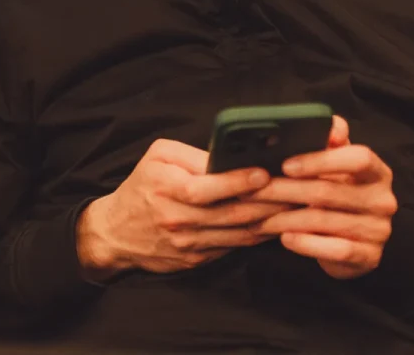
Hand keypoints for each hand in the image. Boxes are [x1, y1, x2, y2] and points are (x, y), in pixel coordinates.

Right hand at [76, 139, 291, 279]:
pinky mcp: (197, 260)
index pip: (206, 187)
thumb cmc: (142, 186)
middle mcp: (178, 218)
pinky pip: (233, 247)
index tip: (263, 173)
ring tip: (295, 207)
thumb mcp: (157, 156)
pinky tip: (275, 224)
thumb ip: (191, 154)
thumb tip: (227, 158)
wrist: (117, 232)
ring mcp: (189, 243)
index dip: (237, 181)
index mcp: (166, 188)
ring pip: (238, 233)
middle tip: (296, 190)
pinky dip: (256, 236)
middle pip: (230, 212)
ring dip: (269, 222)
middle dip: (266, 202)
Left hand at [249, 121, 396, 279]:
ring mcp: (379, 230)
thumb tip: (330, 124)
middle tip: (253, 191)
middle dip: (284, 190)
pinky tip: (285, 238)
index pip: (358, 158)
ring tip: (257, 217)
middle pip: (329, 191)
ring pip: (324, 220)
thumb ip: (329, 141)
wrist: (352, 239)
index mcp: (377, 171)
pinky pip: (334, 250)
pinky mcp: (370, 257)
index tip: (286, 165)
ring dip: (285, 218)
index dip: (321, 160)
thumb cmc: (337, 191)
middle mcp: (383, 200)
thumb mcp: (334, 163)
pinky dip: (306, 244)